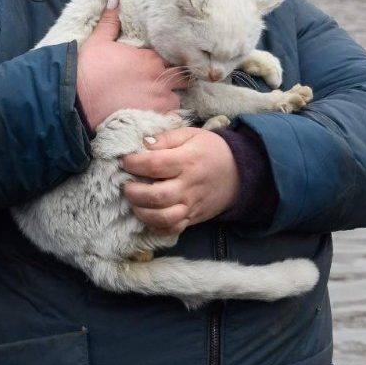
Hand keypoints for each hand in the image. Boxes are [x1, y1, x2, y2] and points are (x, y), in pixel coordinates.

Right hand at [76, 0, 185, 130]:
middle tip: (161, 82)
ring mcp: (161, 99)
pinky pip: (170, 116)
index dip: (165, 60)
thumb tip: (115, 0)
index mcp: (149, 57)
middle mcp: (160, 77)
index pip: (170, 55)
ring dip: (169, 97)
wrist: (78, 102)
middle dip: (174, 78)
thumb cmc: (87, 71)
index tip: (157, 64)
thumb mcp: (98, 41)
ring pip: (176, 97)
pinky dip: (164, 115)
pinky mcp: (156, 118)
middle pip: (180, 76)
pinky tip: (153, 114)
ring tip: (155, 100)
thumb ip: (110, 21)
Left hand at [121, 127, 238, 235]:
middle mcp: (188, 186)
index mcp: (187, 161)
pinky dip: (156, 227)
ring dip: (142, 212)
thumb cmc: (211, 150)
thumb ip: (167, 137)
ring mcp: (191, 205)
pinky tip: (148, 216)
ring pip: (163, 217)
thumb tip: (144, 143)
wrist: (239, 172)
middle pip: (156, 196)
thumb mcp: (191, 135)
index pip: (154, 165)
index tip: (125, 161)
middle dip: (134, 192)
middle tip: (126, 185)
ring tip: (135, 202)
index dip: (134, 164)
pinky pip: (173, 229)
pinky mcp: (193, 218)